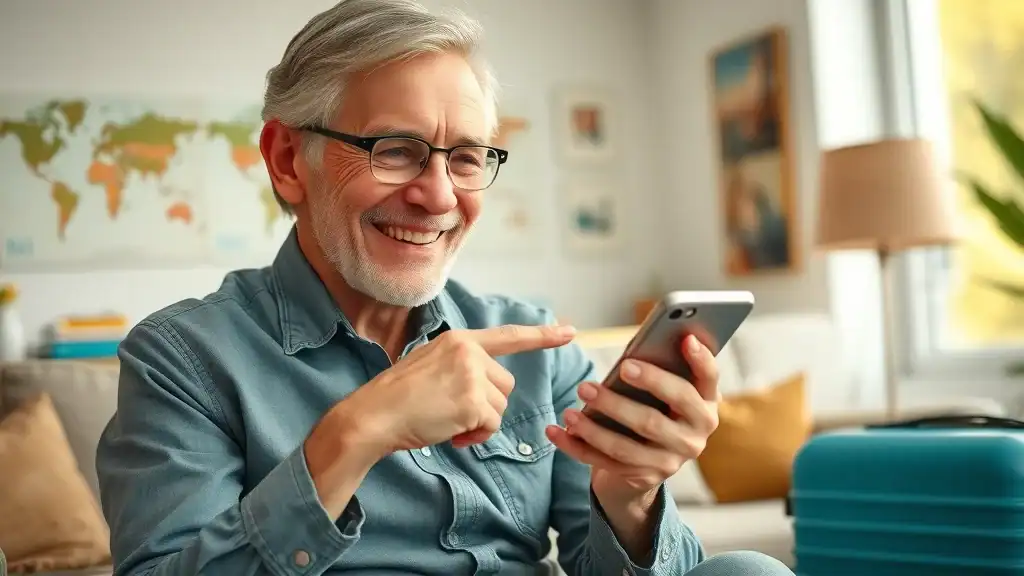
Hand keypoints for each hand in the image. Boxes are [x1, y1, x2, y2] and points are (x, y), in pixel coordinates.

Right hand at [305, 323, 574, 518]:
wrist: (374, 416)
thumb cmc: (399, 399)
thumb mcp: (431, 367)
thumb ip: (462, 369)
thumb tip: (490, 393)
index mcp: (459, 340)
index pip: (508, 336)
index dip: (541, 337)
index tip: (569, 331)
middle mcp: (469, 352)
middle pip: (506, 386)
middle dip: (487, 406)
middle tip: (452, 413)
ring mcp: (472, 375)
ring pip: (500, 408)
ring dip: (479, 423)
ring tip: (447, 422)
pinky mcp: (472, 401)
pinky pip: (491, 426)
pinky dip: (474, 436)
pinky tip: (451, 433)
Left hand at [546, 334, 719, 504]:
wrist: (652, 462)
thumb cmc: (657, 408)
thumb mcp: (668, 392)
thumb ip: (661, 371)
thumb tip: (636, 351)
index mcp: (705, 407)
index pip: (709, 381)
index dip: (700, 360)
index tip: (685, 339)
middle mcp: (693, 438)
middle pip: (654, 421)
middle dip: (617, 403)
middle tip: (587, 386)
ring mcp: (668, 462)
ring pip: (625, 448)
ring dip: (592, 429)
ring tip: (569, 410)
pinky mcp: (642, 478)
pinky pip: (603, 462)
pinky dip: (575, 447)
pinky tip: (555, 431)